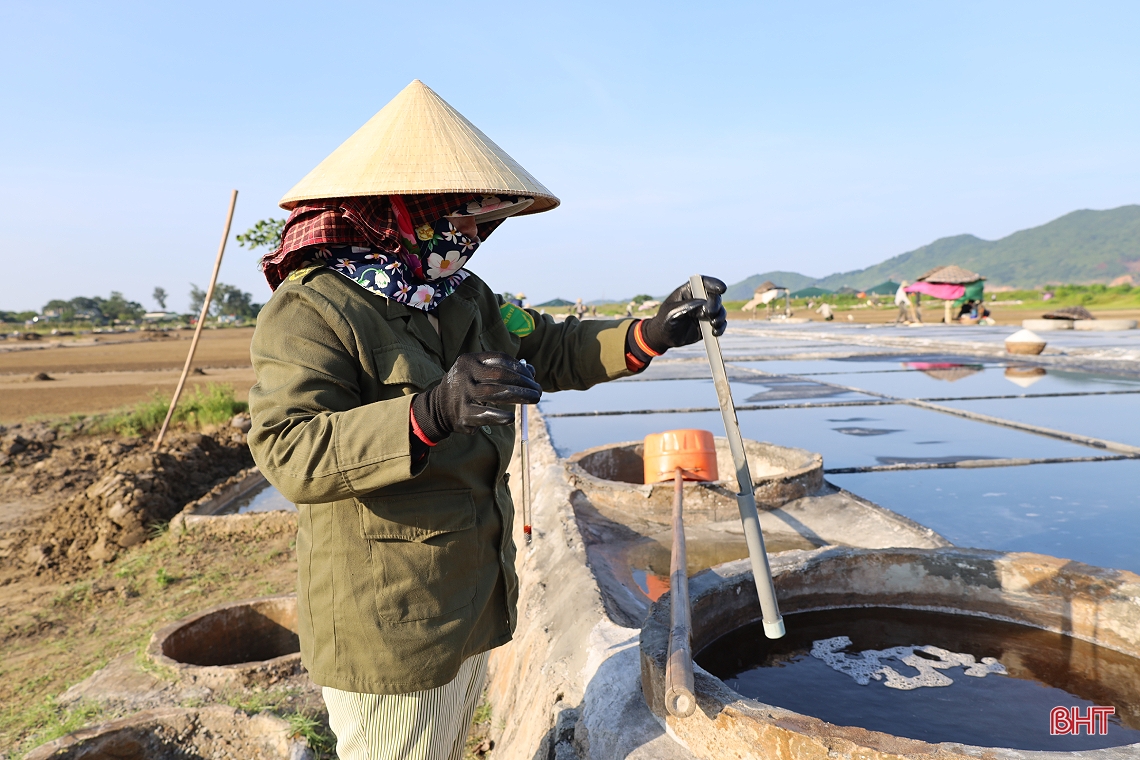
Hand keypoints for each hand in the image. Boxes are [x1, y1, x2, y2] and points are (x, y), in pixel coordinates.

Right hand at [412, 352, 540, 441]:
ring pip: (496, 393)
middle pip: (501, 375)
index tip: (532, 376)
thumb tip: (532, 371)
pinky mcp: (463, 413)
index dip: (520, 367)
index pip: (500, 359)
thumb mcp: (480, 373)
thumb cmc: (468, 387)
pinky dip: (501, 416)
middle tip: (538, 391)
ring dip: (519, 396)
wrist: (438, 408)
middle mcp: (465, 374)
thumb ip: (503, 370)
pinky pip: (486, 414)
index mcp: (470, 359)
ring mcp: (463, 394)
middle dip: (524, 383)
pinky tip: (511, 418)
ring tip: (534, 399)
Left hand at [641, 275, 727, 352]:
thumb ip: (687, 306)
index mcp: (688, 291)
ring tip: (713, 324)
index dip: (714, 283)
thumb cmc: (664, 321)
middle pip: (715, 297)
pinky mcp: (708, 325)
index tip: (721, 289)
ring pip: (720, 311)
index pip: (704, 282)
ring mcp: (705, 313)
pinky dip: (720, 328)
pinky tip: (714, 332)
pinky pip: (720, 324)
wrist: (664, 338)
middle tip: (709, 313)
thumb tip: (705, 304)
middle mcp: (699, 300)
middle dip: (715, 304)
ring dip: (720, 317)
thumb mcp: (671, 312)